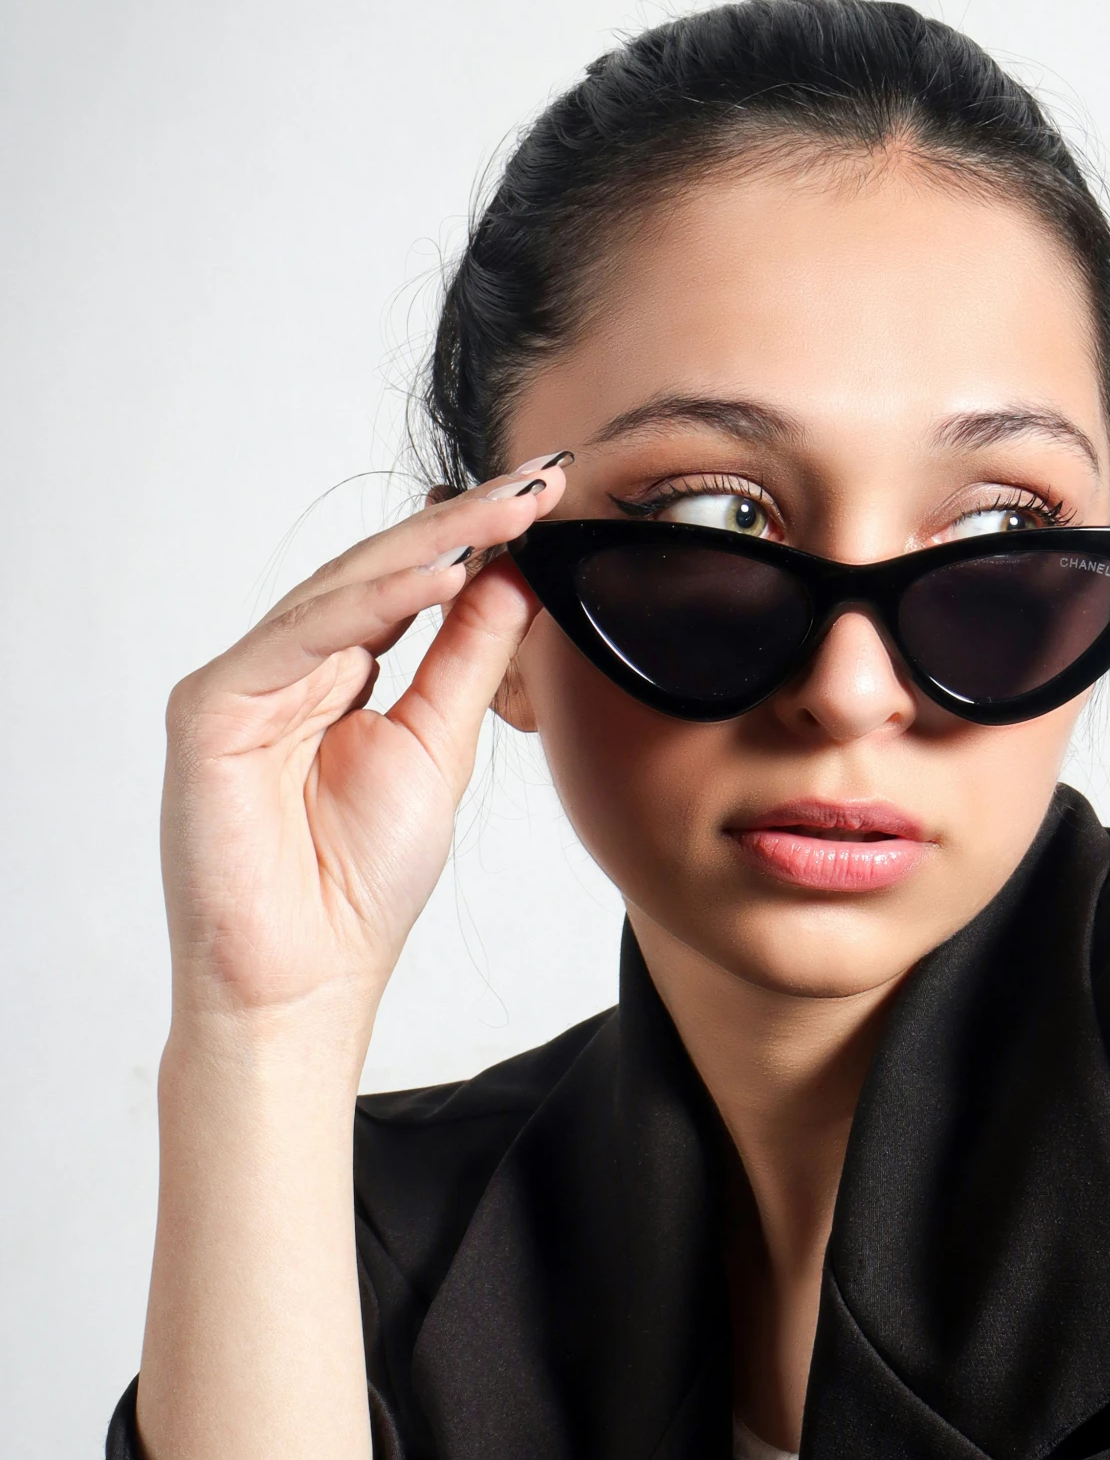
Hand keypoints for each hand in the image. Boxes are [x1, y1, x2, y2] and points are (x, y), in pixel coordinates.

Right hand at [160, 456, 566, 1036]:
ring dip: (432, 546)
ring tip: (509, 513)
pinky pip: (303, 637)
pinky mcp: (211, 708)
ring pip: (343, 591)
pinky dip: (374, 603)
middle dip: (465, 523)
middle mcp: (285, 670)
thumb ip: (466, 661)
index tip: (548, 498)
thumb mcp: (439, 749)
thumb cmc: (359, 884)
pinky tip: (443, 572)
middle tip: (540, 480)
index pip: (408, 589)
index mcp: (335, 678)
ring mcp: (244, 685)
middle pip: (378, 574)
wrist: (305, 979)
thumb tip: (510, 577)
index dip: (477, 540)